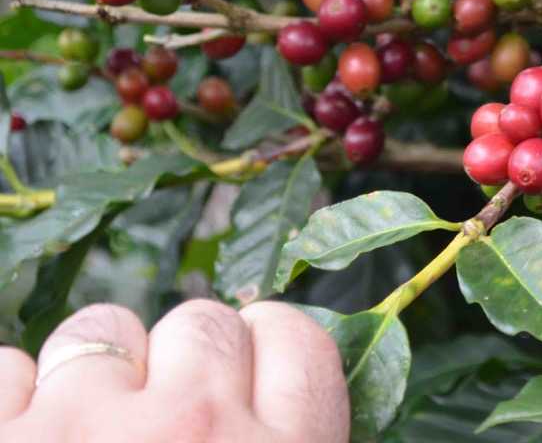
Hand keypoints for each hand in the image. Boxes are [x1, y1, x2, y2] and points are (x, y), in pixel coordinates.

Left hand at [0, 299, 348, 441]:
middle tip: (161, 426)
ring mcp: (85, 428)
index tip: (246, 377)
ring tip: (87, 435)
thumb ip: (290, 442)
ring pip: (101, 333)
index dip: (267, 352)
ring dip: (94, 374)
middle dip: (180, 363)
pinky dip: (14, 403)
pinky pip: (7, 370)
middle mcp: (194, 429)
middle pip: (203, 325)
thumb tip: (290, 398)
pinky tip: (27, 439)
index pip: (297, 339)